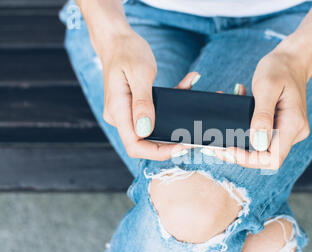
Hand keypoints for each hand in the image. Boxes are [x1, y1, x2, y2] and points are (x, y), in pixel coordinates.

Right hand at [100, 30, 197, 159]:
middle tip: (194, 136)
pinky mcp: (135, 107)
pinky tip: (188, 85)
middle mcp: (120, 116)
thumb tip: (144, 130)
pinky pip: (155, 114)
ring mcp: (127, 113)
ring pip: (153, 128)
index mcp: (118, 111)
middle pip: (145, 142)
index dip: (158, 152)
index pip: (135, 145)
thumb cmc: (126, 51)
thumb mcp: (140, 74)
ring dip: (174, 121)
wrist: (117, 38)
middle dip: (171, 142)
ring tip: (195, 103)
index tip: (180, 147)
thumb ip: (143, 103)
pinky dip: (172, 105)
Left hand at [215, 47, 309, 169]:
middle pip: (266, 158)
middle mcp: (294, 132)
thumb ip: (262, 115)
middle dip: (241, 156)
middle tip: (218, 148)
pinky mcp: (282, 127)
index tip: (229, 150)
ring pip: (263, 150)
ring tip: (223, 134)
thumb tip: (257, 143)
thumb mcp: (266, 87)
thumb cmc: (279, 68)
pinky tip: (236, 123)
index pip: (273, 158)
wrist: (292, 60)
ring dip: (242, 146)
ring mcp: (289, 131)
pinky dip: (247, 134)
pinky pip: (263, 138)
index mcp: (293, 124)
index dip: (250, 160)